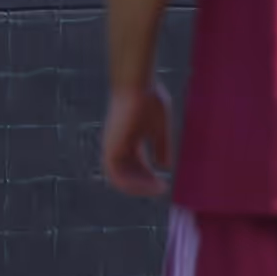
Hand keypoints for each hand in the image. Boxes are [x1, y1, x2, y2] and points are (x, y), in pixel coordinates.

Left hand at [102, 82, 175, 197]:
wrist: (137, 86)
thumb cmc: (149, 100)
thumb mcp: (160, 129)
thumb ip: (161, 147)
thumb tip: (165, 167)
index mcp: (129, 141)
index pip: (136, 166)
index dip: (149, 178)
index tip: (165, 185)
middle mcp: (118, 147)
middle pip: (128, 174)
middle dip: (145, 185)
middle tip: (162, 189)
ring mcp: (112, 148)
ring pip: (119, 178)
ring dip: (138, 187)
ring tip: (156, 189)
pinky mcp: (110, 148)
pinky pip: (115, 175)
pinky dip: (129, 184)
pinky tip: (148, 183)